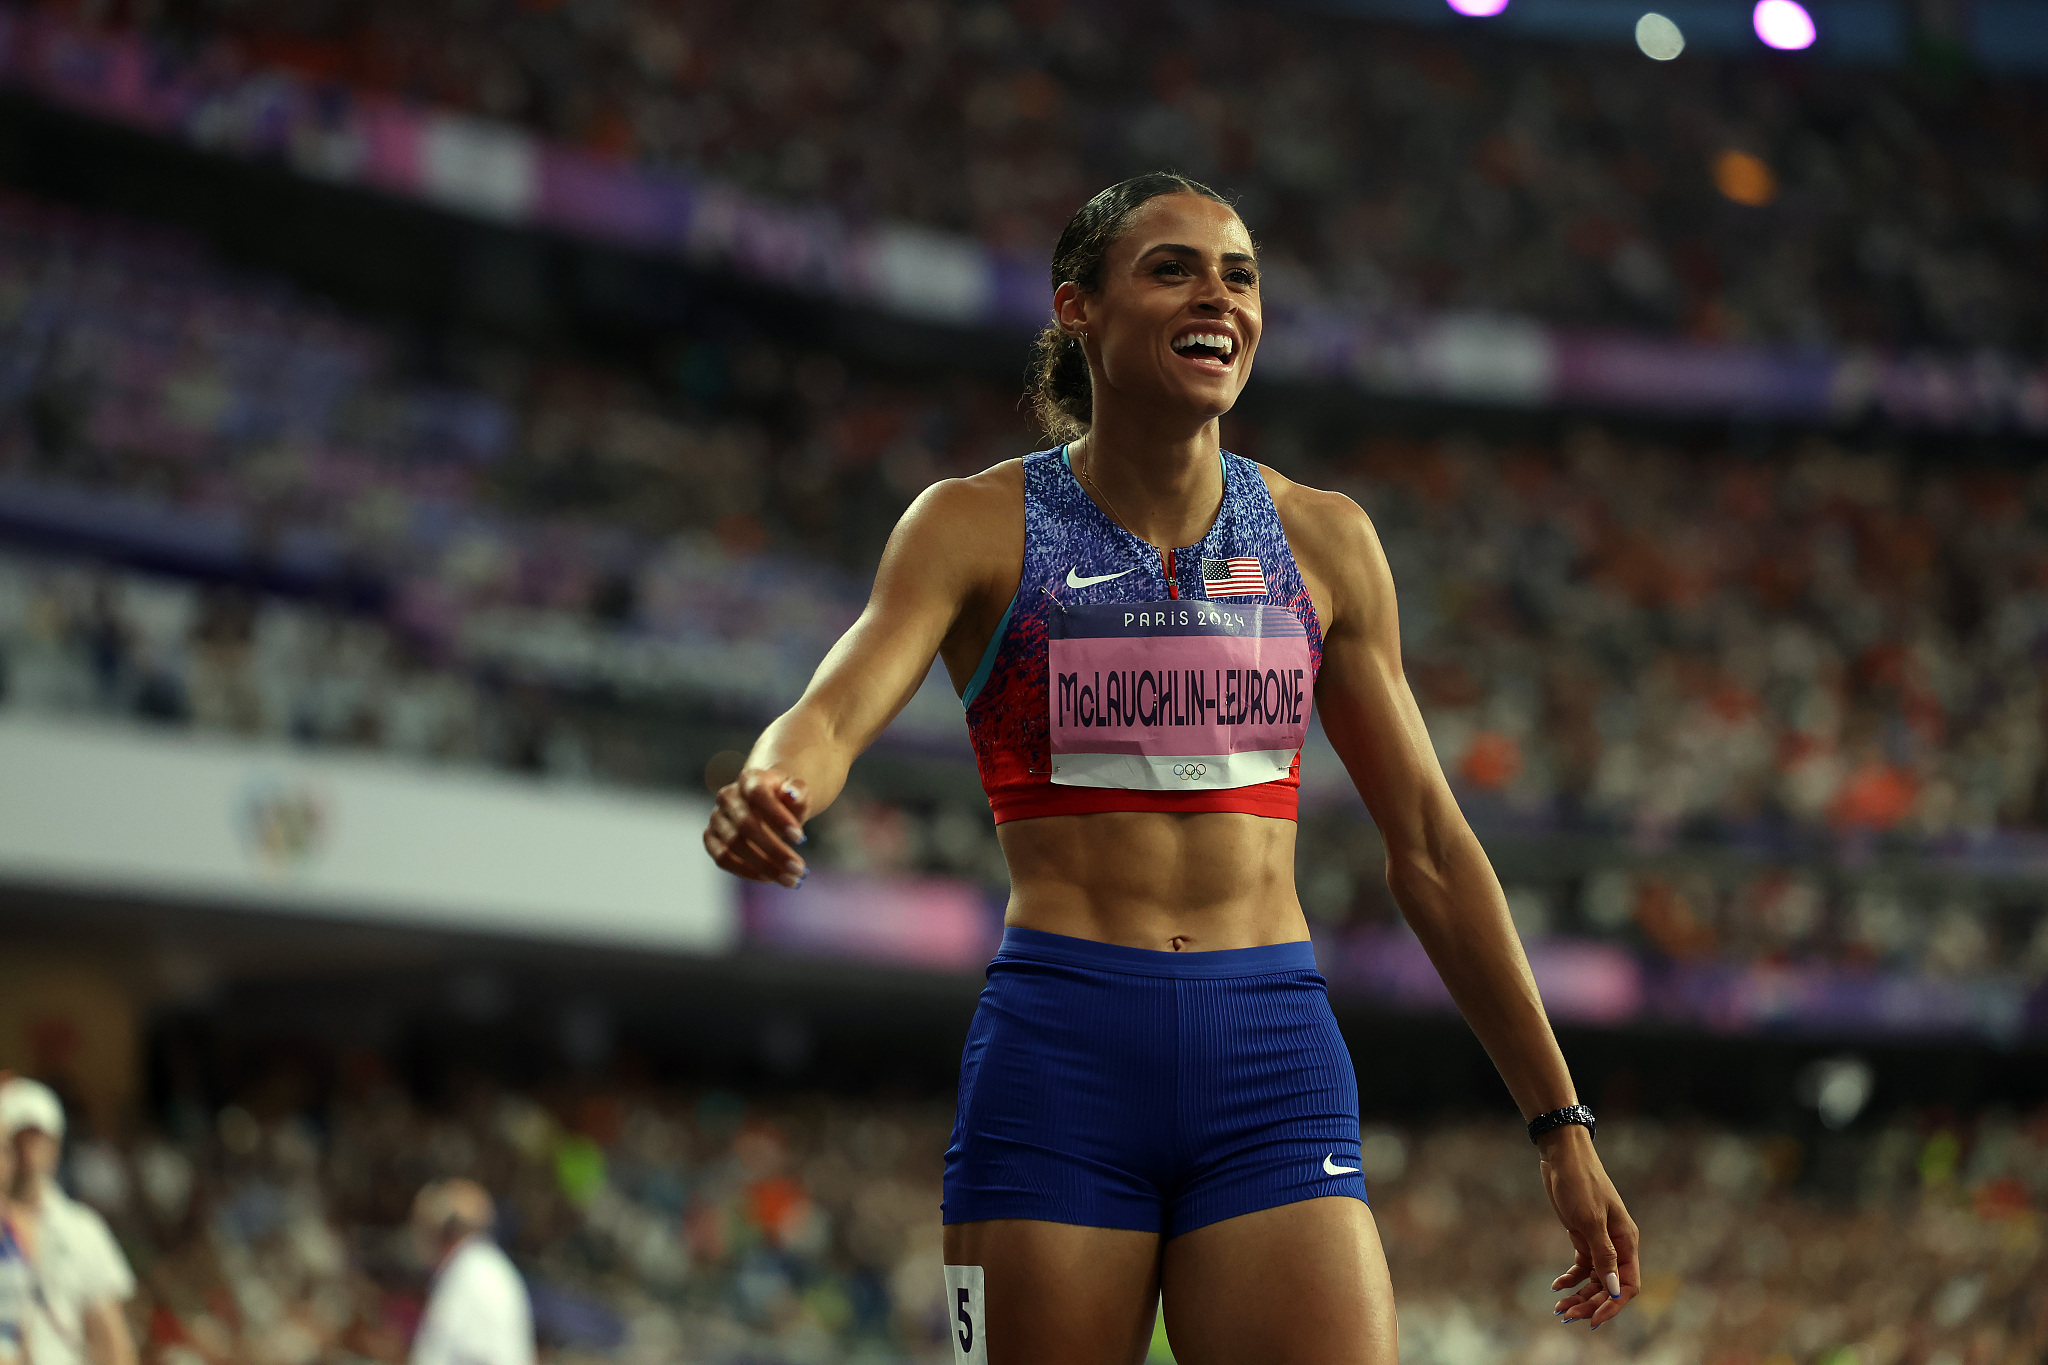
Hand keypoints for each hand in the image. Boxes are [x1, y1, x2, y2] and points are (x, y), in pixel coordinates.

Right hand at [702, 767, 809, 886]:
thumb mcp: (798, 793)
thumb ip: (799, 792)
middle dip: (775, 850)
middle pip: (746, 825)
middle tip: (799, 869)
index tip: (801, 838)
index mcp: (749, 779)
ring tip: (791, 879)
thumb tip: (792, 795)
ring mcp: (716, 818)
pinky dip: (746, 872)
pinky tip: (769, 878)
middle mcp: (727, 796)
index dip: (777, 817)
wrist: (768, 803)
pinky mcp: (710, 838)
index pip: (758, 795)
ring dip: (764, 866)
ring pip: (734, 845)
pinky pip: (722, 859)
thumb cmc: (786, 799)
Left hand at [1539, 1125, 1639, 1328]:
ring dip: (1579, 1295)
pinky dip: (1570, 1279)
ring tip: (1559, 1308)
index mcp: (1627, 1242)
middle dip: (1591, 1303)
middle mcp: (1616, 1245)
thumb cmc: (1580, 1183)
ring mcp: (1598, 1241)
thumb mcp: (1591, 1220)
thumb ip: (1604, 1256)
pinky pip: (1580, 1267)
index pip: (1629, 1284)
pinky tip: (1556, 1286)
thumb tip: (1615, 1289)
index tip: (1594, 1318)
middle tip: (1567, 1315)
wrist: (1562, 1157)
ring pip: (1593, 1279)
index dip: (1614, 1304)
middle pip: (1609, 1286)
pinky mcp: (1581, 1236)